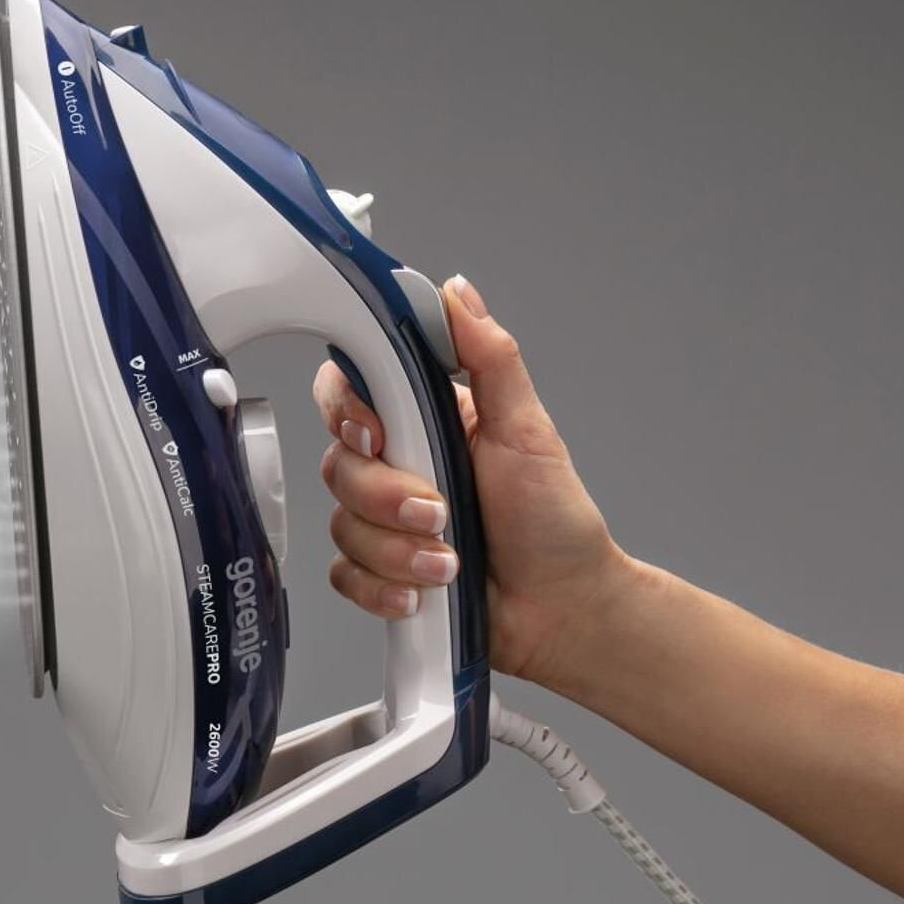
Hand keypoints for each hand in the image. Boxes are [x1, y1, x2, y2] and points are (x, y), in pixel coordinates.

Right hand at [312, 274, 628, 684]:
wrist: (564, 610)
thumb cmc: (555, 522)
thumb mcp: (527, 431)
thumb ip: (489, 359)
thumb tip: (458, 293)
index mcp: (425, 422)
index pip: (350, 393)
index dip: (349, 412)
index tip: (379, 435)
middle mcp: (398, 467)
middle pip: (339, 465)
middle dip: (389, 498)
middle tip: (442, 512)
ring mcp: (384, 522)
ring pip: (342, 524)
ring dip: (399, 550)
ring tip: (449, 562)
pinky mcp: (379, 572)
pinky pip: (344, 574)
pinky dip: (383, 587)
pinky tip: (423, 593)